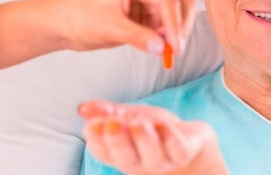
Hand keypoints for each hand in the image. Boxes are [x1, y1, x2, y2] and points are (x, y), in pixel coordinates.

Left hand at [58, 0, 196, 57]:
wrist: (63, 24)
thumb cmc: (78, 17)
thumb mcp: (108, 28)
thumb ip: (137, 37)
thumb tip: (162, 48)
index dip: (174, 24)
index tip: (174, 47)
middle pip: (181, 1)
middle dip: (181, 27)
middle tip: (175, 52)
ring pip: (178, 13)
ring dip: (176, 33)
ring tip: (166, 53)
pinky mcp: (147, 13)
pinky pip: (167, 24)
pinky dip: (168, 37)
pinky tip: (160, 49)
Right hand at [79, 100, 225, 174]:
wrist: (189, 140)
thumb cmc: (153, 130)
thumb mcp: (126, 117)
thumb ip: (105, 112)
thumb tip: (82, 109)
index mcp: (120, 153)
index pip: (103, 151)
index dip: (97, 139)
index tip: (93, 123)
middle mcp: (139, 162)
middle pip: (125, 159)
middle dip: (118, 142)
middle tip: (112, 124)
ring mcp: (163, 161)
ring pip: (152, 157)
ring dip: (144, 140)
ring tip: (139, 123)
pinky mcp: (184, 153)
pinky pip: (178, 151)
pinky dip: (170, 138)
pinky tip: (164, 125)